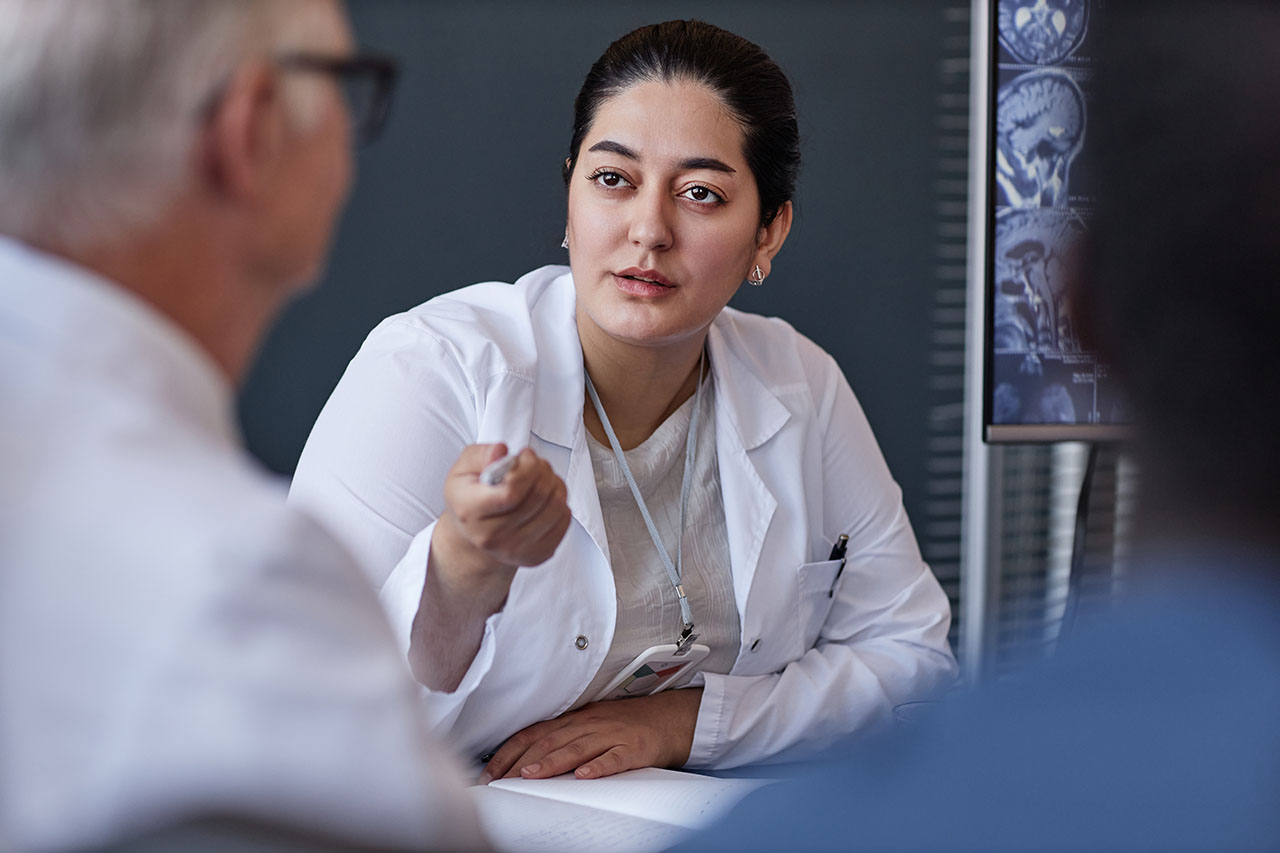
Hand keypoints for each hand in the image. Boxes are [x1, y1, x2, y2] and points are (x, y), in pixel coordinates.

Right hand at [432, 444, 570, 587]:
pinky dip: (561, 504)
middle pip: (539, 496)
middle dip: (543, 470)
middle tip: (536, 463)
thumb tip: (501, 452)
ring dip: (555, 484)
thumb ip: (481, 454)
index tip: (524, 456)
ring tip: (543, 478)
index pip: (512, 490)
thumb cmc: (470, 497)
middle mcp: (491, 537)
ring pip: (556, 508)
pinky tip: (547, 498)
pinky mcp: (535, 556)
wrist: (474, 535)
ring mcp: (514, 551)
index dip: (527, 467)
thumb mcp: (463, 468)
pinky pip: (563, 523)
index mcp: (469, 511)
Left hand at [479, 688, 702, 783]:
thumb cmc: (628, 724)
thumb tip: (526, 760)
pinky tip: (585, 775)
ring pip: (578, 747)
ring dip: (552, 761)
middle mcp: (590, 723)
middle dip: (521, 761)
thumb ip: (564, 738)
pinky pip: (616, 756)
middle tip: (499, 781)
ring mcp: (613, 733)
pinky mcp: (636, 746)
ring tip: (531, 776)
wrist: (673, 718)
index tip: (489, 773)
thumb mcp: (592, 725)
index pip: (534, 732)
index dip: (509, 752)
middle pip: (550, 740)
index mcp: (576, 718)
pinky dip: (600, 765)